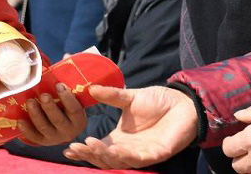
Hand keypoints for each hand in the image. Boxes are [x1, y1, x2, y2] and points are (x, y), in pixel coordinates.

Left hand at [18, 83, 86, 145]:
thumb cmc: (66, 105)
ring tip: (30, 101)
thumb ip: (69, 78)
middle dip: (49, 107)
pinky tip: (20, 120)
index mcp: (78, 119)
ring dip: (36, 114)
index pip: (74, 109)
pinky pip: (34, 137)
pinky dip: (26, 129)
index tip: (58, 85)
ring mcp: (55, 138)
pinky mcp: (43, 141)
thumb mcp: (72, 95)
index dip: (67, 97)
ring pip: (44, 127)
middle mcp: (68, 132)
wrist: (63, 126)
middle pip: (58, 119)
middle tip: (43, 95)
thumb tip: (66, 57)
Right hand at [63, 85, 196, 168]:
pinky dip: (124, 156)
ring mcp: (141, 153)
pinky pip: (138, 159)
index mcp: (119, 138)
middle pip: (104, 159)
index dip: (83, 150)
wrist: (182, 102)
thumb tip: (90, 88)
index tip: (69, 147)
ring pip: (117, 162)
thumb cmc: (157, 101)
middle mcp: (127, 149)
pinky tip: (114, 149)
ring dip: (103, 155)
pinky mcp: (156, 154)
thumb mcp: (129, 97)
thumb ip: (110, 95)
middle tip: (76, 147)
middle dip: (89, 154)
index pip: (97, 148)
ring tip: (90, 145)